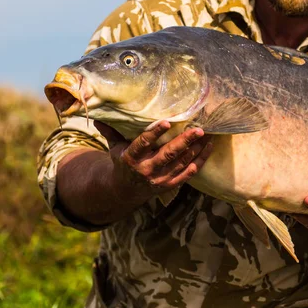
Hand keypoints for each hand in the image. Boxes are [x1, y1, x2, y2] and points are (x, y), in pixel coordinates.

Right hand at [94, 120, 212, 202]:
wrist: (127, 190)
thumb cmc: (123, 162)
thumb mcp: (114, 148)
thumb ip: (111, 132)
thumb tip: (99, 116)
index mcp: (131, 159)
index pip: (143, 144)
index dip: (155, 133)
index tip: (167, 122)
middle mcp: (146, 170)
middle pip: (167, 155)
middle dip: (184, 142)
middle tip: (198, 129)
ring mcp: (160, 179)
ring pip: (181, 163)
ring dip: (196, 149)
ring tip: (207, 134)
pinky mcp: (171, 184)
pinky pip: (189, 173)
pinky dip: (200, 160)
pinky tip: (208, 147)